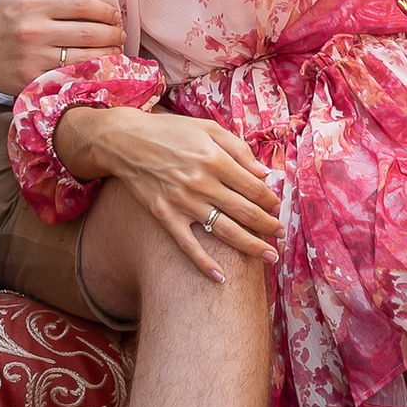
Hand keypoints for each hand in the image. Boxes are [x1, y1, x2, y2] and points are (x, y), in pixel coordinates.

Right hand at [0, 0, 122, 95]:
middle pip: (87, 32)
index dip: (104, 10)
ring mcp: (34, 58)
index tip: (115, 14)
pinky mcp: (33, 80)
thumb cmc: (2, 20)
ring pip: (83, 57)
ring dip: (107, 54)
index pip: (80, 4)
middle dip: (111, 33)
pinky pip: (69, 76)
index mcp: (32, 6)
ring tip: (116, 50)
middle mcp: (33, 31)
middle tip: (121, 33)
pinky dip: (89, 72)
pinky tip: (99, 67)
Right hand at [62, 105, 281, 278]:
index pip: (254, 187)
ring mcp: (183, 202)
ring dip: (251, 246)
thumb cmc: (170, 131)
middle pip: (245, 212)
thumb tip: (265, 173)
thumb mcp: (208, 128)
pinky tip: (220, 278)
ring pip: (225, 231)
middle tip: (282, 236)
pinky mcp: (165, 216)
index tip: (277, 208)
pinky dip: (204, 264)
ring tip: (270, 257)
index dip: (270, 200)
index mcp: (215, 158)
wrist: (125, 141)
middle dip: (269, 226)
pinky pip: (188, 245)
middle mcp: (202, 183)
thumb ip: (238, 148)